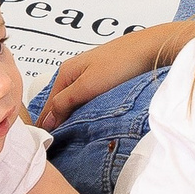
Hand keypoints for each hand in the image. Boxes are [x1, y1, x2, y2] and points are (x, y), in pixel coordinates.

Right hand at [37, 26, 169, 129]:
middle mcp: (74, 72)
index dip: (47, 124)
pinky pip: (86, 98)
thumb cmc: (120, 62)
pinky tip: (88, 119)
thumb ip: (65, 101)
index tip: (46, 142)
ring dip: (71, 116)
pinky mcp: (103, 79)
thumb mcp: (87, 86)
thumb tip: (47, 118)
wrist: (149, 49)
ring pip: (73, 101)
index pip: (49, 104)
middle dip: (58, 121)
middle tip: (57, 143)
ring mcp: (88, 75)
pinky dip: (84, 110)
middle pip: (59, 102)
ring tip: (71, 136)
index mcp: (66, 72)